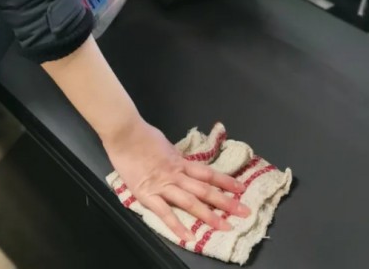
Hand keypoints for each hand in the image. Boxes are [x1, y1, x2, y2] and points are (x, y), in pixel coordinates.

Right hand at [103, 117, 249, 242]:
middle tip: (244, 212)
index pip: (208, 173)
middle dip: (226, 202)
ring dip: (209, 215)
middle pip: (205, 189)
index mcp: (180, 162)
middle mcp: (176, 174)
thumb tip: (182, 162)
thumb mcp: (164, 145)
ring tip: (225, 226)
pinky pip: (165, 212)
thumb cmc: (141, 135)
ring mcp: (163, 185)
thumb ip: (174, 157)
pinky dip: (177, 225)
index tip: (241, 189)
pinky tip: (189, 237)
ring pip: (190, 202)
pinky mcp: (148, 194)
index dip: (226, 181)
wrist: (124, 132)